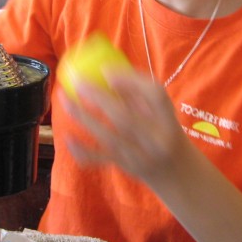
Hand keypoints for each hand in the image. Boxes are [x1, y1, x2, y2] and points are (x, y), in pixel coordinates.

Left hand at [59, 68, 189, 182]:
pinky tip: (67, 137)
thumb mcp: (161, 112)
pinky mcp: (127, 168)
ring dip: (83, 117)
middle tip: (77, 81)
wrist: (177, 171)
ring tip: (65, 99)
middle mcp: (157, 139)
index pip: (155, 96)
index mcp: (169, 119)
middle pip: (125, 118)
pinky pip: (101, 159)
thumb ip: (139, 95)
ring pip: (108, 137)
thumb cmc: (163, 130)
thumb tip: (105, 70)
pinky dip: (82, 150)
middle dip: (97, 98)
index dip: (130, 81)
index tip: (105, 70)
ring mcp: (141, 157)